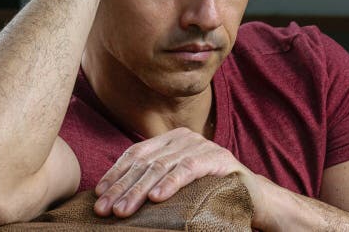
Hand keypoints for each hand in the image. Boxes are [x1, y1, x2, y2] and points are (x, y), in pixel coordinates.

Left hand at [93, 127, 267, 222]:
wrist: (250, 196)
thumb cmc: (207, 192)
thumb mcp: (175, 185)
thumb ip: (152, 182)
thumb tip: (111, 196)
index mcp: (171, 140)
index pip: (136, 153)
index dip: (115, 174)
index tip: (98, 195)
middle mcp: (185, 138)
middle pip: (146, 162)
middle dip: (122, 187)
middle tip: (105, 210)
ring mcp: (202, 145)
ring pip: (163, 166)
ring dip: (140, 190)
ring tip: (124, 210)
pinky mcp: (218, 158)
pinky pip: (189, 169)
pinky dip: (171, 183)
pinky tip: (157, 198)